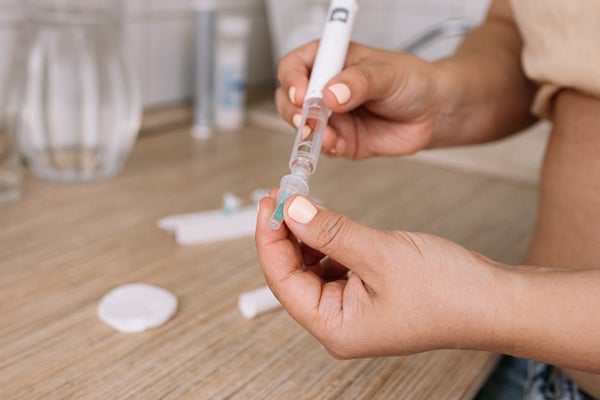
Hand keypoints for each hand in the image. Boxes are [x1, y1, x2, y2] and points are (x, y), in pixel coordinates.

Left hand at [255, 193, 499, 357]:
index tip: (266, 203)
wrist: (494, 300)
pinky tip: (326, 220)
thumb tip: (291, 209)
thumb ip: (330, 231)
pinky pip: (333, 265)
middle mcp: (339, 323)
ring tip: (302, 202)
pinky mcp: (366, 294)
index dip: (269, 240)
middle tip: (281, 195)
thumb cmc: (448, 291)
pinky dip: (326, 241)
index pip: (282, 281)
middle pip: (293, 275)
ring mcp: (353, 310)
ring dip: (305, 234)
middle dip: (285, 234)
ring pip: (311, 268)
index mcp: (336, 328)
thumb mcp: (380, 253)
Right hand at [276, 42, 447, 158]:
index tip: (302, 93)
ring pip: (302, 126)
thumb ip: (358, 82)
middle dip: (294, 111)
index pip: (295, 65)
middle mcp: (325, 88)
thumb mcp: (386, 73)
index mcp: (331, 60)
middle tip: (308, 119)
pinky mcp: (341, 140)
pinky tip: (336, 144)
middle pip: (290, 98)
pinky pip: (323, 147)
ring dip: (308, 133)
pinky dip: (325, 148)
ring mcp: (331, 116)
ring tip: (325, 136)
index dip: (292, 79)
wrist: (433, 113)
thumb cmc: (411, 82)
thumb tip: (331, 94)